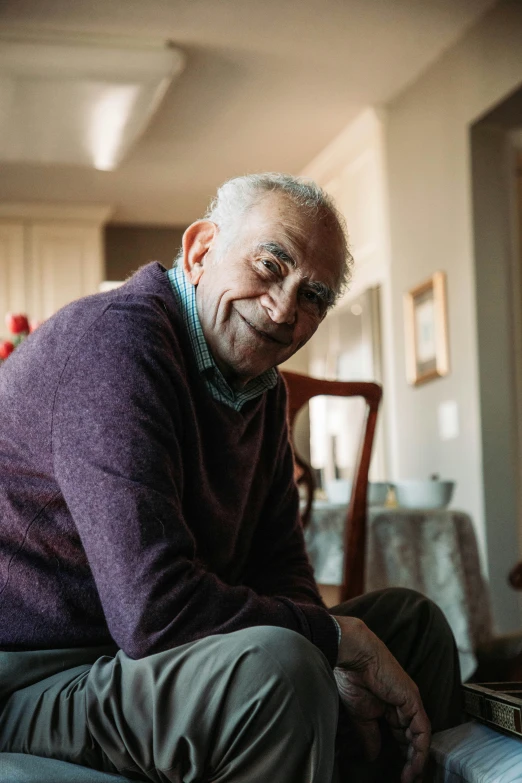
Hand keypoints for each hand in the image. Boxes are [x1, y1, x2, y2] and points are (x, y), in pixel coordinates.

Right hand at [333, 615, 430, 782]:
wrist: (351, 655)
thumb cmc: (351, 677)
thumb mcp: (360, 714)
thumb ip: (369, 735)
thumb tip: (373, 756)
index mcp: (390, 706)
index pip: (402, 735)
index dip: (401, 755)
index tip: (399, 775)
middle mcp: (404, 704)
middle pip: (413, 738)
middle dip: (412, 761)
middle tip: (409, 780)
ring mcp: (410, 702)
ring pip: (420, 736)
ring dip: (417, 760)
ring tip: (411, 778)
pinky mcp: (413, 700)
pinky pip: (422, 729)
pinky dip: (420, 749)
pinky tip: (414, 765)